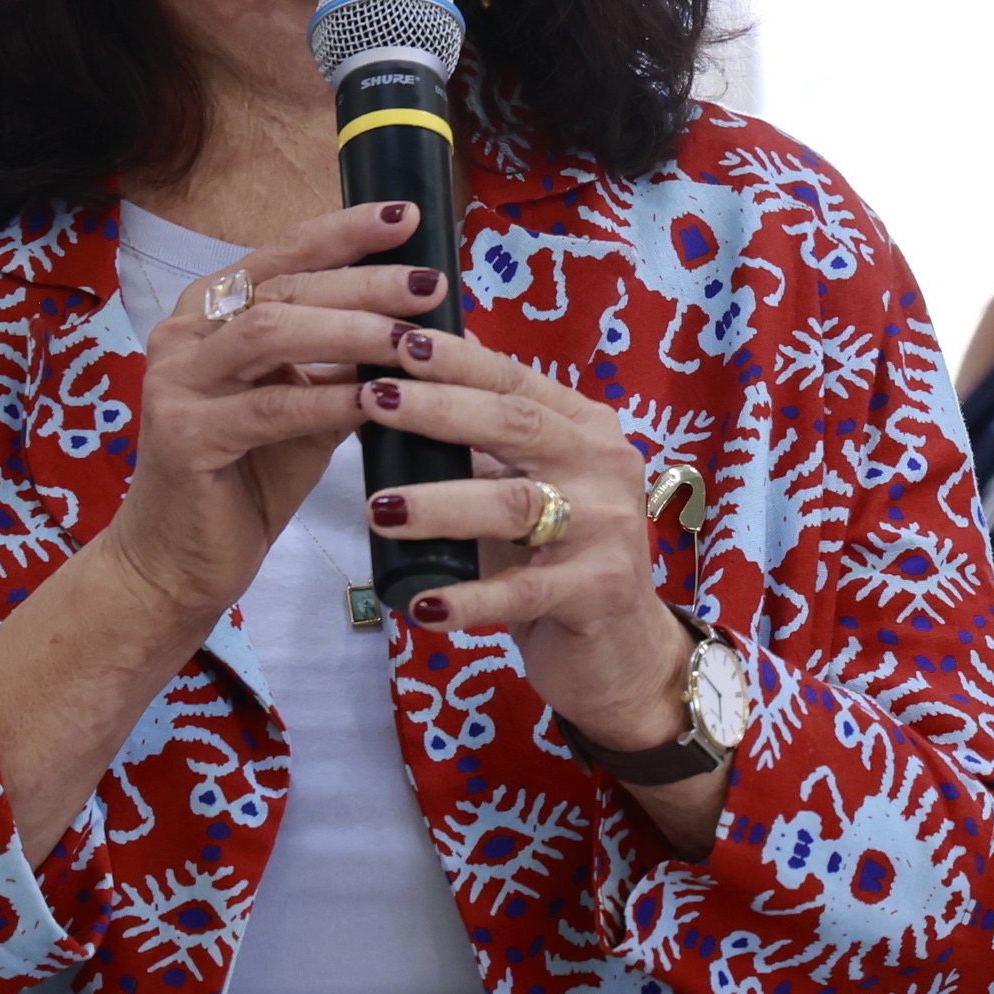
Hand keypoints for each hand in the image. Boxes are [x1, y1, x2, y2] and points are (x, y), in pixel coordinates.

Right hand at [85, 198, 443, 637]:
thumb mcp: (305, 409)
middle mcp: (183, 333)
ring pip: (272, 332)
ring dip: (349, 331)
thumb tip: (418, 326)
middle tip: (429, 283)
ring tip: (410, 338)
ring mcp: (176, 381)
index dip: (345, 231)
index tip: (406, 216)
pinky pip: (270, 406)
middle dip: (363, 281)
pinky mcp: (183, 434)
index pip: (283, 252)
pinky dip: (327, 398)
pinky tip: (376, 402)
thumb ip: (342, 365)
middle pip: (284, 286)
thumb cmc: (246, 480)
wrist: (178, 562)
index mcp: (209, 312)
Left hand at [357, 327, 720, 849]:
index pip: (515, 380)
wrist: (621, 651)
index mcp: (586, 428)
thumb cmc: (557, 558)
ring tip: (378, 508)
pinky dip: (466, 599)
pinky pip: (520, 592)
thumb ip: (481, 447)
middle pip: (516, 425)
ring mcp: (608, 529)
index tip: (398, 341)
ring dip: (440, 504)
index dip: (457, 360)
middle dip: (439, 410)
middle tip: (372, 400)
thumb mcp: (527, 489)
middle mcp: (605, 466)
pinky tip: (420, 603)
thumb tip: (396, 386)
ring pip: (514, 505)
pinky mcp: (599, 592)